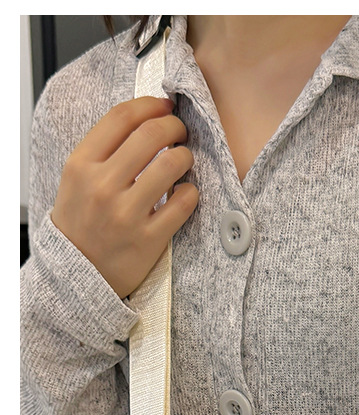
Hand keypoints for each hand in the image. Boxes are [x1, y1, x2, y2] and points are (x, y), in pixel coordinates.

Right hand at [51, 96, 198, 298]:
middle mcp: (102, 186)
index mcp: (81, 165)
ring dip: (186, 157)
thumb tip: (147, 119)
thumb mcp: (77, 179)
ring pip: (171, 165)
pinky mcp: (148, 239)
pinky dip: (191, 192)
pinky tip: (186, 192)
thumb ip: (104, 150)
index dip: (150, 105)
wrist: (78, 274)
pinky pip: (183, 203)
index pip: (122, 118)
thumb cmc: (82, 222)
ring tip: (184, 161)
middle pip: (151, 135)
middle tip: (180, 133)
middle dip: (174, 127)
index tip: (164, 107)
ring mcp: (126, 214)